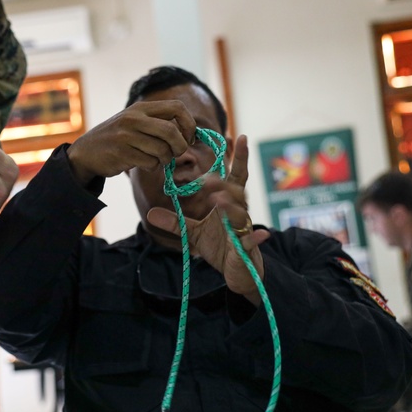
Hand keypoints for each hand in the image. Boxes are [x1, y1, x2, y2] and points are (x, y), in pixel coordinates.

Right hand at [66, 100, 196, 185]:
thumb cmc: (118, 138)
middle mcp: (134, 118)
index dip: (189, 124)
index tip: (189, 137)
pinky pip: (150, 163)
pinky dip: (152, 167)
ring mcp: (127, 135)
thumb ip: (158, 123)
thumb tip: (191, 135)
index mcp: (141, 107)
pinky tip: (142, 164)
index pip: (177, 107)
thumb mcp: (135, 121)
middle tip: (176, 153)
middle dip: (181, 146)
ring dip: (165, 160)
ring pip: (162, 150)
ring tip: (155, 159)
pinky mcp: (122, 153)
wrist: (86, 152)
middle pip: (172, 131)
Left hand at [146, 135, 270, 304]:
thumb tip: (150, 213)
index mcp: (228, 205)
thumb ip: (175, 223)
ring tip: (219, 199)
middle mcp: (238, 213)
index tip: (239, 137)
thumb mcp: (194, 234)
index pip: (234, 178)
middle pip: (236, 192)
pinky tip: (261, 233)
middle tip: (206, 180)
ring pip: (240, 214)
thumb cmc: (220, 248)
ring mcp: (243, 231)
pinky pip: (251, 242)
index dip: (239, 159)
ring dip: (231, 206)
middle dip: (222, 185)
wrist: (237, 274)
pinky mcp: (246, 249)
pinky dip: (255, 238)